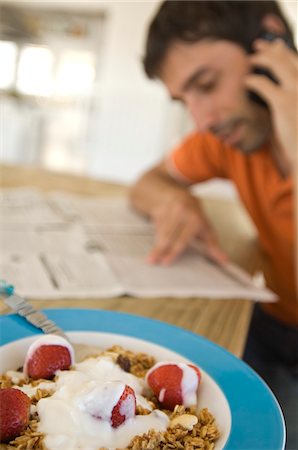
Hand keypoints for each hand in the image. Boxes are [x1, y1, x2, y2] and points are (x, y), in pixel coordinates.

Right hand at [147, 194, 227, 264]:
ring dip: (155, 246)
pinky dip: (155, 236)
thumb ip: (213, 246)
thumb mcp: (206, 229)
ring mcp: (169, 208)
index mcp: (196, 218)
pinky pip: (156, 226)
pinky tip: (154, 247)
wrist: (178, 194)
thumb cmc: (194, 216)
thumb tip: (225, 261)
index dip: (174, 250)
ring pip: (161, 231)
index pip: (183, 238)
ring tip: (150, 259)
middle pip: (169, 236)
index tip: (166, 262)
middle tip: (153, 261)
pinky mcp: (159, 208)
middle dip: (161, 250)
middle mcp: (183, 212)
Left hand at [244, 39, 297, 168]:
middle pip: (288, 57)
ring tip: (250, 60)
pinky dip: (254, 80)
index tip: (275, 45)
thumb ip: (294, 95)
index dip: (285, 51)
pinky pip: (264, 84)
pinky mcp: (284, 103)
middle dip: (271, 49)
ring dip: (261, 59)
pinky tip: (246, 81)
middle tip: (257, 46)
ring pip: (277, 64)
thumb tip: (282, 90)